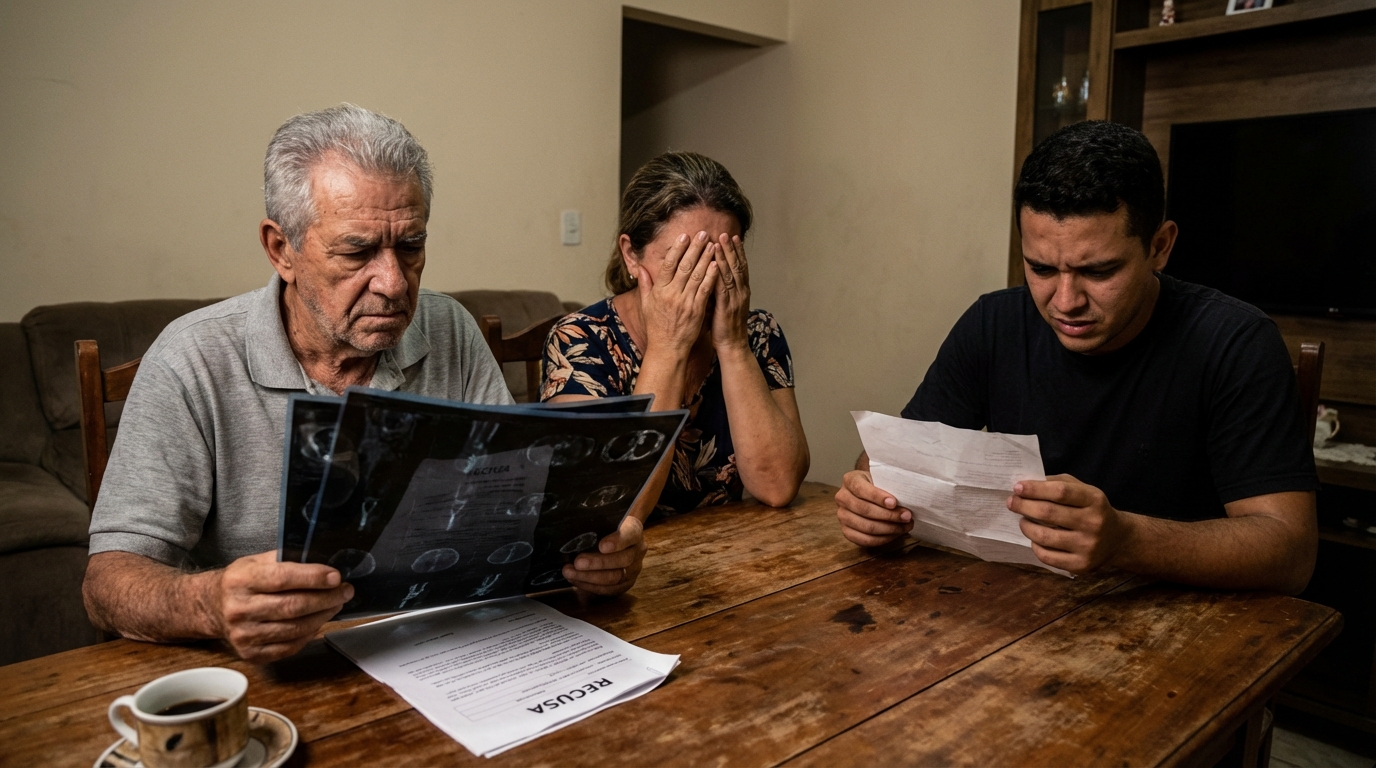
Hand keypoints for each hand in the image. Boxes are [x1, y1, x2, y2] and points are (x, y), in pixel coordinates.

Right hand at [215, 551, 352, 662]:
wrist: (212, 607)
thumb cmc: (242, 581)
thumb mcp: (256, 561)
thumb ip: (286, 560)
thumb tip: (324, 563)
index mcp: (240, 580)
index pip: (283, 579)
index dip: (313, 578)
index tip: (336, 577)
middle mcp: (239, 609)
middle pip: (293, 606)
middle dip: (326, 599)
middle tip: (345, 591)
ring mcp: (243, 635)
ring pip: (295, 629)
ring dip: (322, 616)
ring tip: (335, 605)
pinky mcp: (250, 653)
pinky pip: (289, 647)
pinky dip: (309, 634)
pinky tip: (318, 622)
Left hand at [563, 516, 647, 596]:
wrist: (618, 537)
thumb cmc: (606, 525)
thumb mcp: (605, 518)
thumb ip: (595, 519)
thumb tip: (573, 522)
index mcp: (634, 530)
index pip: (630, 534)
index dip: (617, 541)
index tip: (602, 546)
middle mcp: (638, 550)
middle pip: (622, 560)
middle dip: (598, 563)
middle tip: (577, 562)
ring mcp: (634, 569)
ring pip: (616, 578)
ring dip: (590, 577)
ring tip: (570, 573)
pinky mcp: (627, 583)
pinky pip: (610, 590)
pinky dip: (591, 586)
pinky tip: (576, 581)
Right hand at [633, 231, 717, 357]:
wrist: (667, 349)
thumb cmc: (657, 327)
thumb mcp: (646, 305)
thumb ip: (645, 285)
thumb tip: (640, 269)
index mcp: (659, 291)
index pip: (668, 265)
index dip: (677, 249)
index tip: (684, 236)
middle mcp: (671, 294)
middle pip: (684, 266)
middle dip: (695, 248)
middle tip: (704, 234)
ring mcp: (685, 302)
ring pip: (697, 275)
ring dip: (706, 258)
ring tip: (713, 244)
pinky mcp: (696, 310)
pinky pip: (705, 290)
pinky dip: (711, 276)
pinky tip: (717, 264)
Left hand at [710, 233, 750, 350]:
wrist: (732, 345)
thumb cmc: (726, 326)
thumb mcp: (725, 305)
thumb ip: (721, 290)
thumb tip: (712, 276)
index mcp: (741, 291)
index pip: (741, 267)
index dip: (737, 252)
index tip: (732, 237)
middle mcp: (741, 292)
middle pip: (737, 266)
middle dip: (731, 249)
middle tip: (726, 233)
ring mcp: (735, 299)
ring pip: (731, 273)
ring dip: (725, 256)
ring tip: (720, 242)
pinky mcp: (726, 306)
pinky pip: (722, 287)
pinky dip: (718, 273)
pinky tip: (713, 263)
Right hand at [835, 469, 913, 546]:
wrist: (868, 494)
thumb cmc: (878, 485)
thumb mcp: (881, 477)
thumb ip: (889, 484)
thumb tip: (907, 498)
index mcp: (850, 480)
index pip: (861, 490)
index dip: (878, 497)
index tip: (894, 503)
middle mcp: (842, 498)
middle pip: (864, 510)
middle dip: (889, 515)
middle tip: (906, 516)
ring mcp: (842, 516)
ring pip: (866, 527)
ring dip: (889, 529)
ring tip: (905, 526)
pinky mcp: (846, 531)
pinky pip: (865, 540)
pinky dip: (883, 539)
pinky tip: (895, 534)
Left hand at [1008, 474, 1130, 573]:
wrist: (1116, 539)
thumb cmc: (1091, 509)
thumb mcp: (1083, 490)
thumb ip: (1058, 483)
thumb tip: (1026, 485)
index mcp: (1095, 500)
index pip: (1060, 492)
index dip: (1035, 489)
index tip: (1017, 488)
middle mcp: (1093, 523)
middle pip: (1048, 513)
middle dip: (1023, 506)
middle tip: (1011, 502)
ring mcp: (1087, 547)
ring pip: (1043, 537)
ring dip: (1026, 526)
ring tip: (1023, 520)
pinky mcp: (1080, 565)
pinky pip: (1046, 556)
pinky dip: (1035, 545)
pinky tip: (1035, 538)